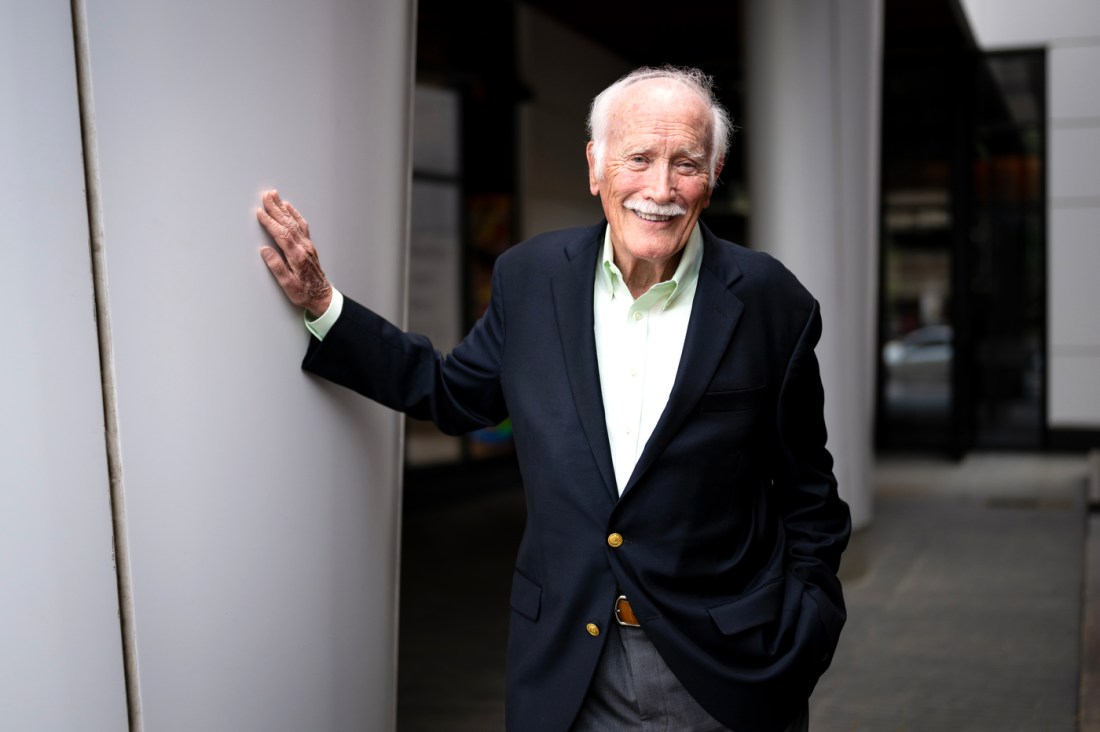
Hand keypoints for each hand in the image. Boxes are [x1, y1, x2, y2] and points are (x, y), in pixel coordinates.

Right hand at [257, 189, 332, 317]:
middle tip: (266, 195)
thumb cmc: (304, 292)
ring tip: (275, 196)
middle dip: (276, 208)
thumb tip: (265, 251)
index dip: (270, 222)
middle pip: (288, 223)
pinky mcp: (309, 245)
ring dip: (284, 208)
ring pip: (294, 222)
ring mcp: (307, 245)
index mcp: (297, 256)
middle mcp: (303, 247)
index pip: (281, 234)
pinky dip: (295, 214)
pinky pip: (302, 225)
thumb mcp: (287, 284)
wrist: (322, 296)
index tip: (260, 212)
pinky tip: (289, 208)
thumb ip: (276, 266)